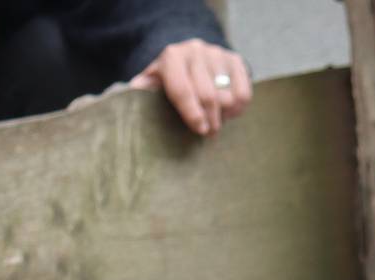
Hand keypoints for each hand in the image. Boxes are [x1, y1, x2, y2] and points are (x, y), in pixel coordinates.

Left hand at [129, 39, 251, 137]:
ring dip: (224, 115)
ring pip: (228, 96)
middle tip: (209, 133)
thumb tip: (130, 98)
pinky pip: (244, 93)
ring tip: (216, 121)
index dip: (192, 113)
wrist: (190, 56)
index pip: (183, 89)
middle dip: (210, 119)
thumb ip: (143, 90)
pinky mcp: (235, 60)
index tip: (199, 130)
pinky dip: (238, 109)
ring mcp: (217, 54)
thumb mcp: (153, 81)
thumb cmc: (169, 77)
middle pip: (208, 96)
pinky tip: (228, 112)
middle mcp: (195, 50)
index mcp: (172, 57)